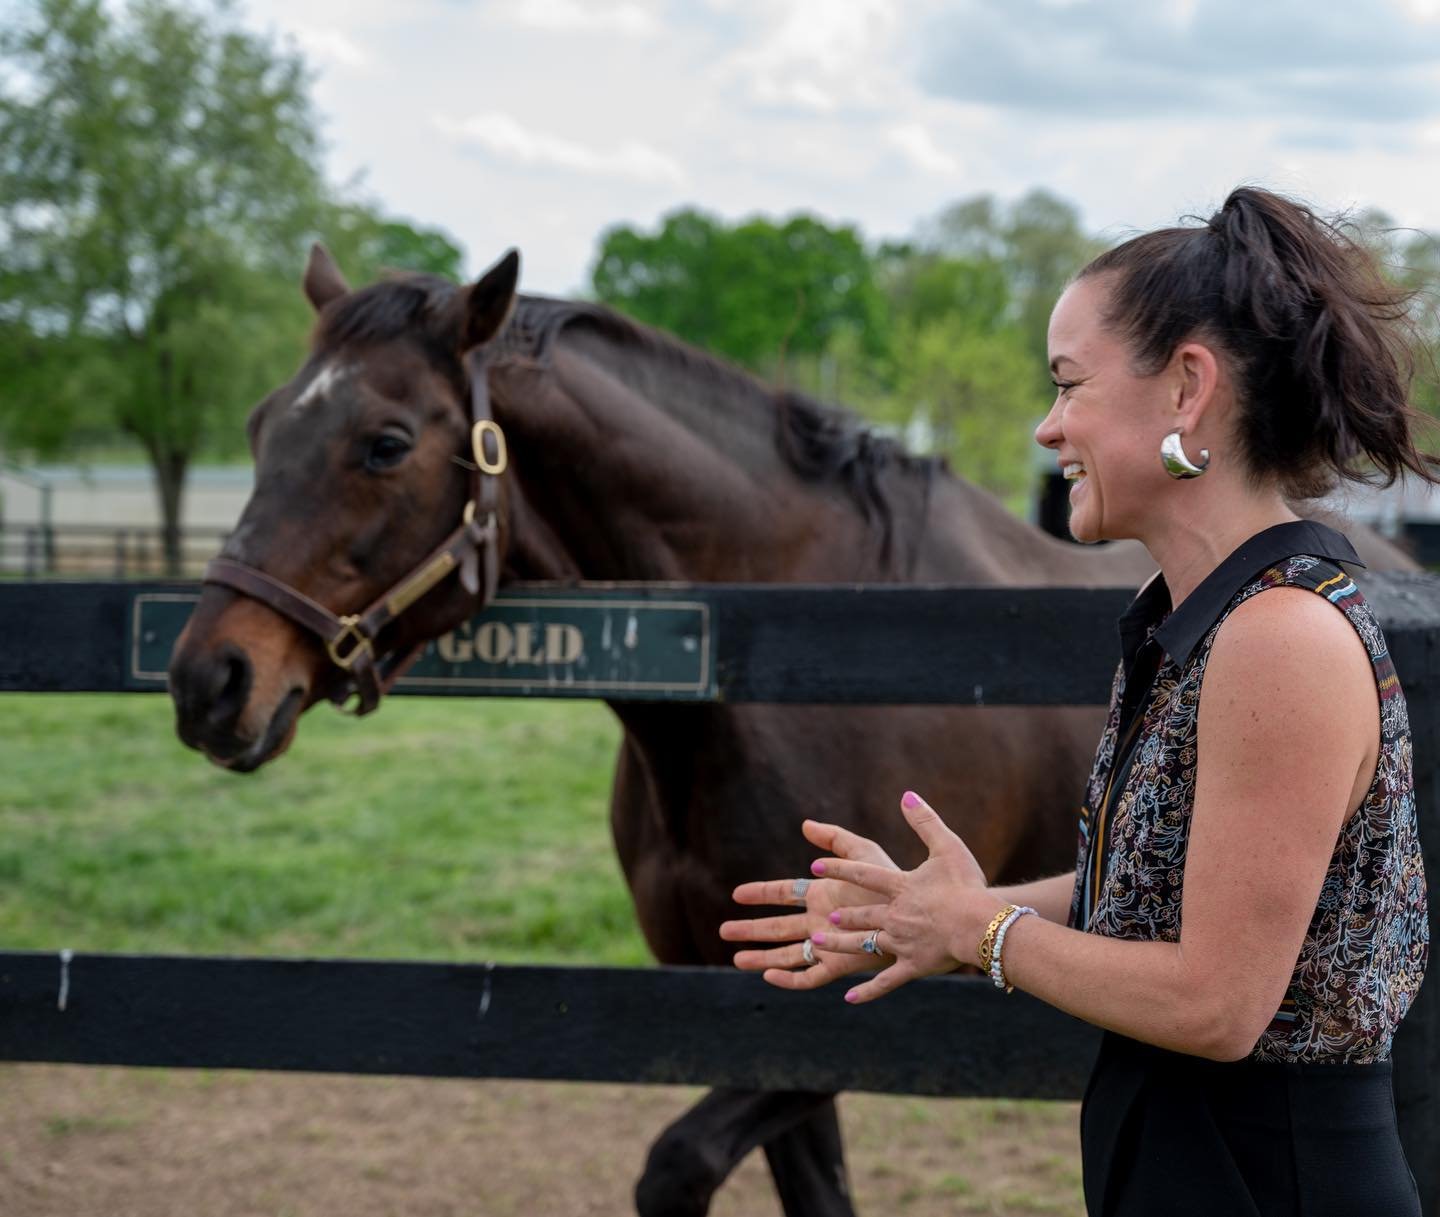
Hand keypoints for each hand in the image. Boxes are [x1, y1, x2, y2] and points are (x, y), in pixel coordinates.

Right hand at [719, 819, 898, 990]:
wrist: (918, 912)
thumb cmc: (893, 881)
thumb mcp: (863, 853)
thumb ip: (835, 839)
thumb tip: (805, 824)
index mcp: (822, 894)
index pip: (784, 894)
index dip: (760, 893)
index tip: (737, 894)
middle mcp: (820, 920)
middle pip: (777, 927)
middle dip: (751, 929)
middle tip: (724, 930)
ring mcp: (828, 943)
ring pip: (787, 953)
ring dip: (762, 957)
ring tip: (736, 959)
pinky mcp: (840, 964)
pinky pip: (810, 976)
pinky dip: (790, 979)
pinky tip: (770, 976)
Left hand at [808, 791, 993, 1004]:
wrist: (979, 925)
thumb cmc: (966, 885)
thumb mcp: (947, 846)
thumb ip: (925, 821)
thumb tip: (906, 795)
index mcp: (899, 886)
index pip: (863, 874)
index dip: (839, 868)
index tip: (816, 866)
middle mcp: (893, 915)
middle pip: (859, 914)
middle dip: (840, 915)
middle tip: (821, 917)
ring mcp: (900, 942)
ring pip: (864, 944)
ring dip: (840, 944)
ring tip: (818, 944)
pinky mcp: (911, 966)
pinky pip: (885, 981)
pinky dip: (868, 991)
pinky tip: (849, 998)